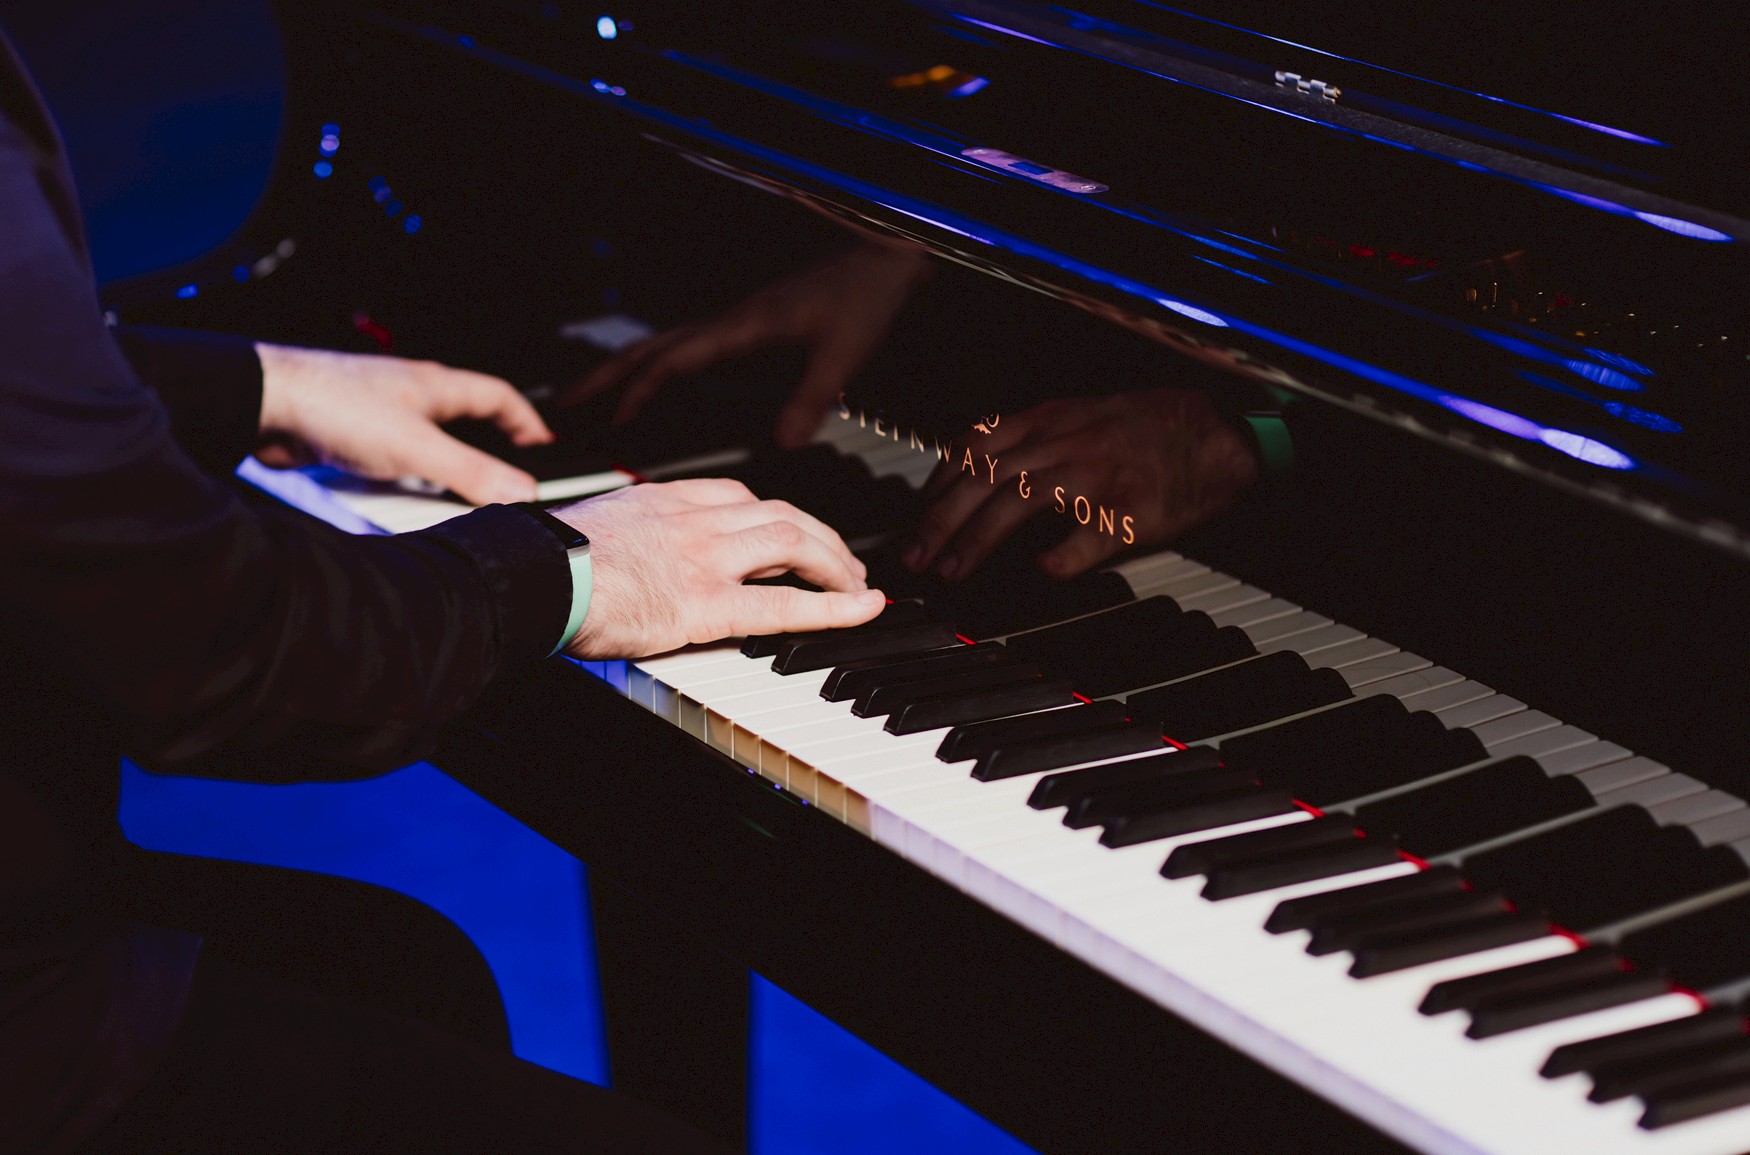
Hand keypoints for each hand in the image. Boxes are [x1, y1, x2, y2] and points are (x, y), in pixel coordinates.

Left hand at [255, 344, 554, 504]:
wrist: (264, 405)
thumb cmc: (334, 405)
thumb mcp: (418, 448)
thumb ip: (472, 473)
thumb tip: (520, 492)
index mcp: (436, 386)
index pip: (499, 397)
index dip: (526, 422)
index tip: (543, 448)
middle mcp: (411, 395)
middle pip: (464, 422)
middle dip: (484, 453)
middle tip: (501, 481)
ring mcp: (380, 414)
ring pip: (427, 445)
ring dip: (439, 472)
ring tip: (447, 499)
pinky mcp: (352, 436)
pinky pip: (392, 462)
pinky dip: (403, 482)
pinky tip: (396, 500)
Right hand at [552, 478, 885, 657]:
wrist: (528, 576)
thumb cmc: (542, 563)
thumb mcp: (593, 530)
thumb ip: (626, 537)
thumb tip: (625, 557)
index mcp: (663, 500)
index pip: (739, 498)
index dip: (777, 518)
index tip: (793, 534)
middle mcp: (691, 519)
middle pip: (778, 514)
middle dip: (821, 538)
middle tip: (845, 565)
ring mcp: (703, 557)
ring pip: (793, 543)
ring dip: (836, 564)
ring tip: (858, 587)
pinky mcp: (706, 602)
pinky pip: (784, 603)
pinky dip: (834, 606)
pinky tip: (862, 610)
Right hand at [563, 243, 930, 446]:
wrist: (883, 254)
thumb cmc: (865, 296)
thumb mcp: (842, 354)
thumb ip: (810, 399)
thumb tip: (782, 446)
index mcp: (743, 327)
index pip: (674, 359)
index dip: (640, 390)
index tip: (611, 422)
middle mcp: (730, 322)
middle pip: (650, 347)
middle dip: (604, 376)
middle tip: (560, 406)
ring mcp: (735, 321)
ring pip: (662, 343)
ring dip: (622, 370)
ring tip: (590, 398)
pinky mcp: (748, 325)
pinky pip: (685, 347)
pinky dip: (656, 366)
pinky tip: (653, 384)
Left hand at [904, 390, 1258, 581]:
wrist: (1215, 433)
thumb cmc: (1144, 430)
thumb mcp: (1078, 419)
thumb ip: (1029, 441)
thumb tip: (976, 472)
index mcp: (1048, 420)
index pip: (973, 447)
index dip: (937, 485)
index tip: (916, 517)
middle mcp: (1064, 441)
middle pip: (984, 477)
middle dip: (940, 519)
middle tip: (913, 557)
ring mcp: (1096, 474)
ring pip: (1020, 500)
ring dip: (978, 538)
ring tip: (952, 572)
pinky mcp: (1130, 509)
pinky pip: (1088, 535)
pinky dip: (1060, 556)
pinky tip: (1040, 574)